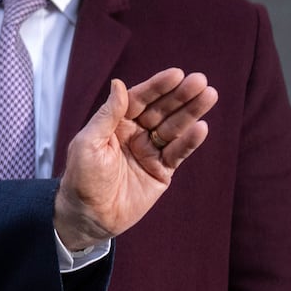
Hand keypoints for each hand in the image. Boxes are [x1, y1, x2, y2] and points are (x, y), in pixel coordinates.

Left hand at [53, 69, 216, 249]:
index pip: (139, 100)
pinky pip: (178, 153)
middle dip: (180, 96)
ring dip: (191, 113)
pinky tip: (202, 128)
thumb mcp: (88, 143)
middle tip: (200, 81)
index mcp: (115, 124)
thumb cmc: (81, 179)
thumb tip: (118, 84)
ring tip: (209, 96)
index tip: (176, 74)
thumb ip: (107, 115)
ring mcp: (150, 151)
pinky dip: (190, 141)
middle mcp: (135, 134)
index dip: (157, 87)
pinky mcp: (161, 170)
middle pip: (161, 110)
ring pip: (174, 128)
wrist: (88, 216)